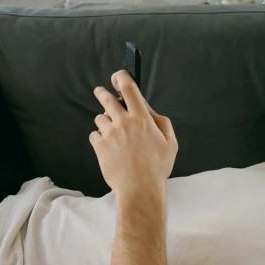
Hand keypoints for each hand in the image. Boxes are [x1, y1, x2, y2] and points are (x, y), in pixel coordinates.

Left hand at [90, 70, 177, 195]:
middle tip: (101, 92)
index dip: (121, 77)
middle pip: (107, 99)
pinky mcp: (99, 146)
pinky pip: (94, 135)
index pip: (129, 88)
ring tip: (112, 134)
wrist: (139, 188)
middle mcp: (124, 122)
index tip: (118, 75)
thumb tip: (151, 111)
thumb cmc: (157, 168)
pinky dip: (99, 139)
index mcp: (142, 119)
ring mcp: (110, 134)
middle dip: (103, 93)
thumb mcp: (170, 143)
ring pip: (100, 118)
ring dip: (105, 122)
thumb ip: (162, 123)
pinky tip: (108, 148)